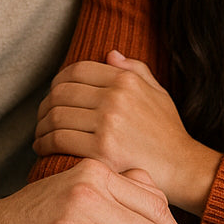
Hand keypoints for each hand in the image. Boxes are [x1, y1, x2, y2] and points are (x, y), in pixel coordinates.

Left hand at [34, 51, 221, 213]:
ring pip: (56, 116)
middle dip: (44, 105)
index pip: (76, 70)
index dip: (58, 81)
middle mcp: (116, 97)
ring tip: (40, 134)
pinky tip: (44, 148)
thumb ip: (134, 69)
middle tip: (41, 118)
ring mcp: (108, 123)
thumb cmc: (168, 132)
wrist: (183, 168)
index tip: (53, 94)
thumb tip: (109, 55)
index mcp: (126, 80)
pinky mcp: (102, 151)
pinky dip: (45, 143)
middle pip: (61, 93)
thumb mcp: (158, 92)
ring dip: (40, 126)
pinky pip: (59, 140)